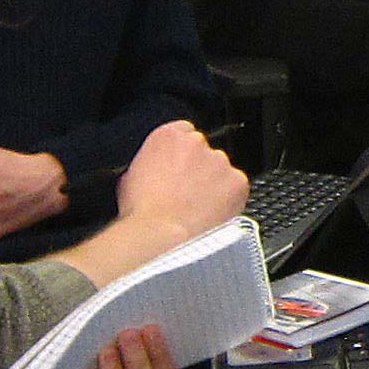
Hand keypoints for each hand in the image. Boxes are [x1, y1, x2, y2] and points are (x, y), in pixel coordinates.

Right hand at [113, 120, 243, 238]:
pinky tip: (212, 215)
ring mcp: (219, 161)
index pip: (183, 133)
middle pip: (203, 153)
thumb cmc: (141, 213)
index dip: (181, 156)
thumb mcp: (131, 178)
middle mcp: (196, 142)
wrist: (159, 235)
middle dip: (199, 171)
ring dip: (214, 186)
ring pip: (221, 171)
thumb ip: (150, 164)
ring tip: (198, 210)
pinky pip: (236, 189)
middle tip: (188, 195)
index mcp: (168, 136)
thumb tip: (155, 172)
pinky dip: (230, 201)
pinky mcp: (237, 182)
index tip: (179, 170)